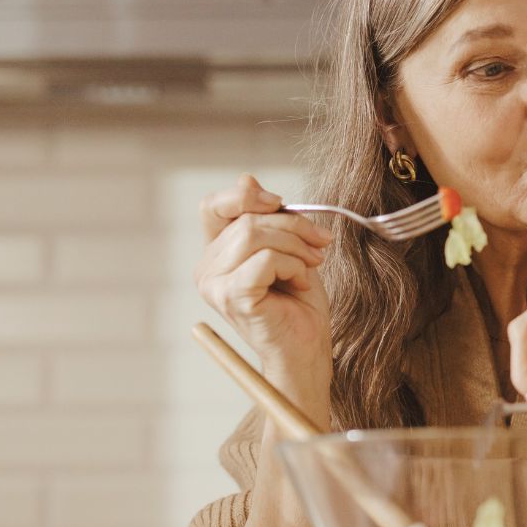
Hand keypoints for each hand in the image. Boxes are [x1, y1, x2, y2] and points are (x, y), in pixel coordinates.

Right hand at [195, 174, 333, 415]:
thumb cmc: (298, 303)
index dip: (246, 196)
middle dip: (294, 226)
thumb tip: (247, 178)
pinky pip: (265, 259)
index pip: (213, 205)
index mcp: (216, 254)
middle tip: (319, 245)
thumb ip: (267, 218)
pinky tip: (300, 282)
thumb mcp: (287, 248)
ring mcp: (214, 285)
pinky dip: (293, 265)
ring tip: (311, 266)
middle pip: (247, 219)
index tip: (282, 203)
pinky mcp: (231, 297)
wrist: (308, 348)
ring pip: (255, 235)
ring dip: (297, 246)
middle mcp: (207, 269)